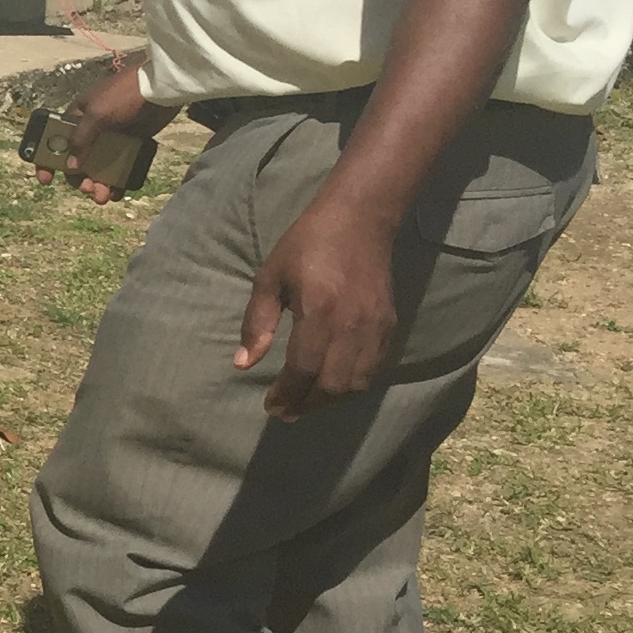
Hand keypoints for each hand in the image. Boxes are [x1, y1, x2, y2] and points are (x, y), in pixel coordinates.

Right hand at [45, 59, 174, 204]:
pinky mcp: (131, 144)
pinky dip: (118, 182)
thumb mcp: (97, 114)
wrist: (161, 88)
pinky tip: (118, 193)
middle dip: (79, 179)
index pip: (53, 141)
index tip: (46, 180)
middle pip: (77, 161)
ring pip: (99, 168)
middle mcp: (91, 130)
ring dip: (98, 185)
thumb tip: (71, 167)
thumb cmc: (123, 95)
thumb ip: (81, 139)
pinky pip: (120, 169)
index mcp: (77, 118)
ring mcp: (112, 139)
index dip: (46, 160)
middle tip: (87, 189)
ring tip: (104, 197)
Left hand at [237, 193, 398, 418]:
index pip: (303, 371)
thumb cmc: (307, 245)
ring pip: (357, 383)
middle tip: (285, 411)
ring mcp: (375, 327)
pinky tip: (332, 383)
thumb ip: (257, 323)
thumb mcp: (270, 277)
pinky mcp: (390, 325)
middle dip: (307, 405)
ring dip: (330, 400)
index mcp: (318, 312)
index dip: (287, 394)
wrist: (360, 220)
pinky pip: (374, 369)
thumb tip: (243, 364)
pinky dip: (352, 385)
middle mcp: (351, 326)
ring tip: (306, 402)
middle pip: (332, 386)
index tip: (271, 406)